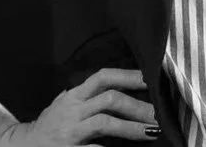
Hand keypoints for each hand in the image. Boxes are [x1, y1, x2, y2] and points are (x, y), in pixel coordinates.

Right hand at [0, 68, 160, 145]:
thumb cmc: (47, 127)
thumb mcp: (64, 105)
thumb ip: (85, 96)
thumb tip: (116, 85)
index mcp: (74, 95)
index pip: (103, 76)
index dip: (127, 75)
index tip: (150, 78)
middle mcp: (73, 109)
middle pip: (109, 98)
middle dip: (137, 104)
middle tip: (158, 113)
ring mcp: (70, 130)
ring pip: (105, 121)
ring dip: (132, 127)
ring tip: (152, 132)